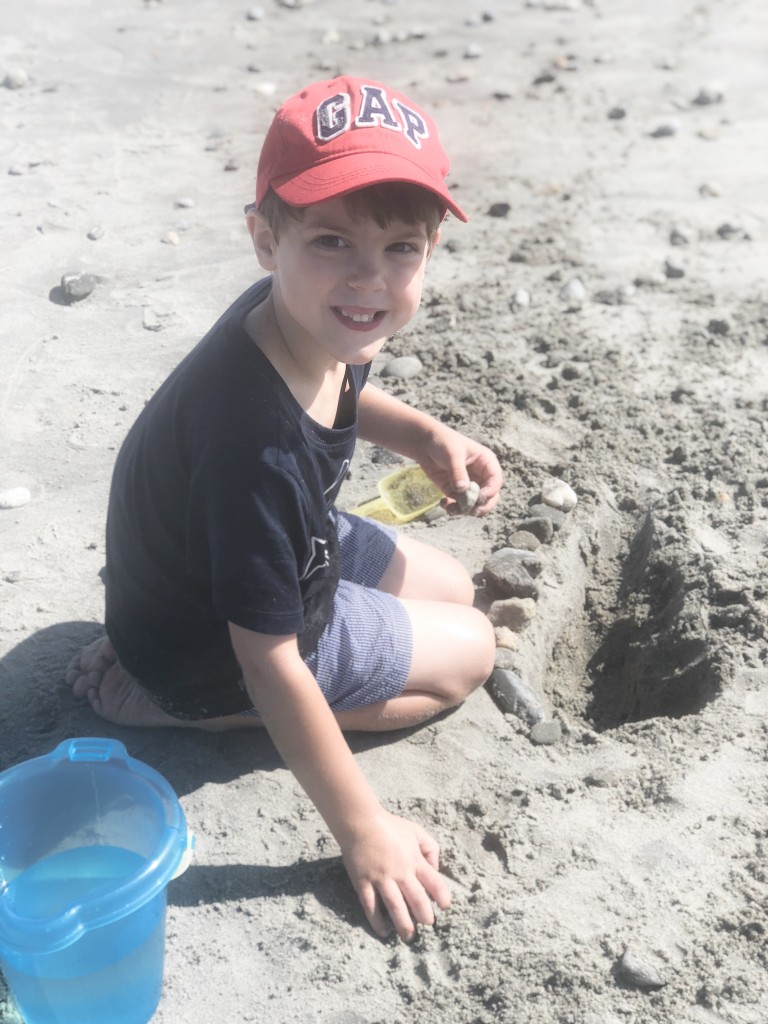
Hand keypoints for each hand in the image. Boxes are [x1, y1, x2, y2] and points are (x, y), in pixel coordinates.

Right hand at [340, 811, 450, 940]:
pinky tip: (383, 932)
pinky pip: (371, 906)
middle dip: (425, 917)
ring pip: (396, 908)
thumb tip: (435, 868)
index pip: (434, 882)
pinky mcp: (363, 883)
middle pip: (417, 900)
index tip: (445, 907)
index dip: (442, 897)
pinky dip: (377, 921)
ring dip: (404, 925)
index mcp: (414, 860)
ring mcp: (381, 879)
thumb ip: (430, 849)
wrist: (360, 822)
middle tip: (428, 926)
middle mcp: (400, 872)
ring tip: (409, 937)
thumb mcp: (416, 831)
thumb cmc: (390, 826)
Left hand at [418, 426, 502, 515]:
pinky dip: (454, 508)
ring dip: (465, 509)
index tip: (477, 498)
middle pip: (491, 497)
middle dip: (481, 506)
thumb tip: (462, 490)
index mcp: (486, 463)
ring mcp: (469, 485)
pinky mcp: (456, 491)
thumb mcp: (452, 454)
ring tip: (450, 508)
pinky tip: (443, 503)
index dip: (490, 492)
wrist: (425, 444)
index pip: (495, 481)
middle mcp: (481, 476)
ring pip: (475, 504)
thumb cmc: (443, 442)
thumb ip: (458, 472)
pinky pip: (460, 505)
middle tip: (470, 510)